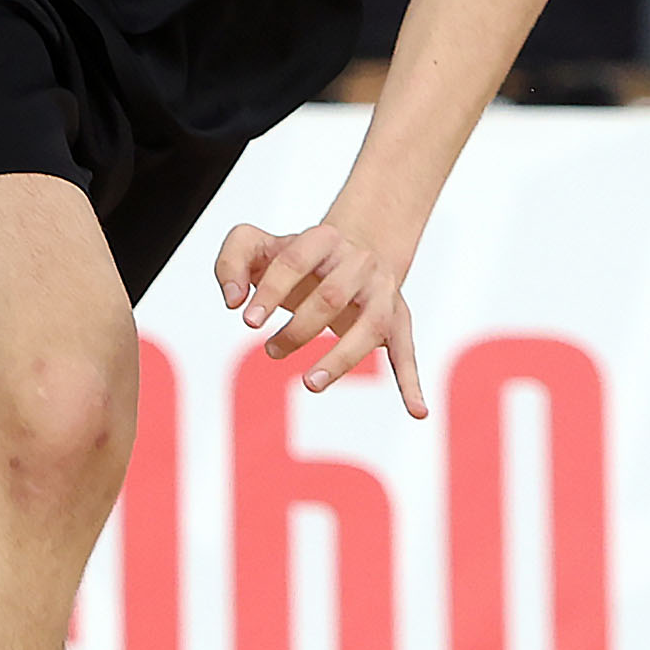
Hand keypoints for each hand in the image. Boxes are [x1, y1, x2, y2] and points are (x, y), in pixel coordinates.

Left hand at [214, 218, 428, 414]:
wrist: (350, 250)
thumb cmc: (293, 257)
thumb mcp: (257, 244)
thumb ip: (232, 260)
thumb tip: (232, 300)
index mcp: (323, 238)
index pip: (293, 261)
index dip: (270, 291)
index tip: (247, 321)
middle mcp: (359, 261)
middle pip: (331, 295)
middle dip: (298, 328)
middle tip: (270, 351)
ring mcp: (383, 292)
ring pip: (370, 327)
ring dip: (340, 359)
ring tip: (309, 383)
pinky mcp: (398, 320)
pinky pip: (406, 352)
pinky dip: (412, 383)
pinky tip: (417, 411)